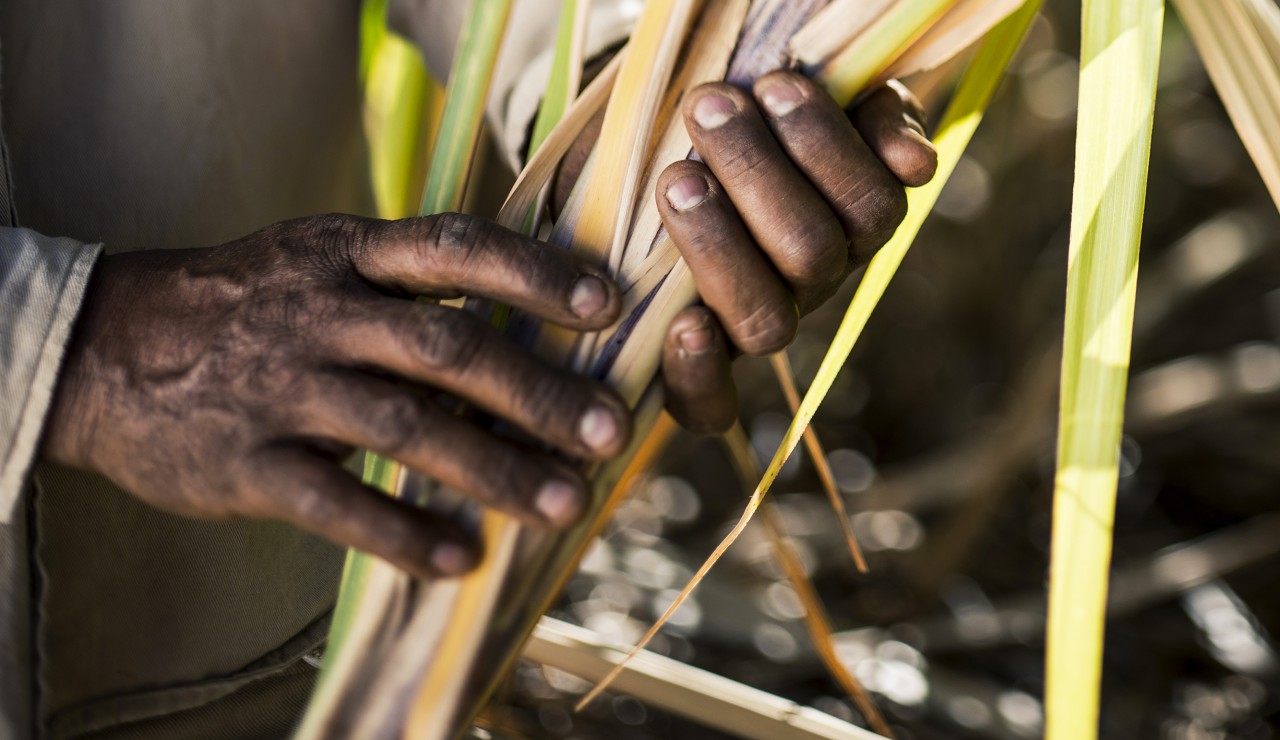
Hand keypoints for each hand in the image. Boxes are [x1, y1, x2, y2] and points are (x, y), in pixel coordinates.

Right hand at [41, 213, 631, 577]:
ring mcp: (282, 387)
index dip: (535, 273)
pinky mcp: (246, 460)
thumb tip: (523, 328)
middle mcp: (321, 313)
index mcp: (347, 254)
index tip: (607, 305)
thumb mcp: (317, 263)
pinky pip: (336, 503)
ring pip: (405, 429)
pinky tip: (460, 560)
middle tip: (609, 432)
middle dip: (537, 392)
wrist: (104, 349)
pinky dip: (402, 535)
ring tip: (563, 504)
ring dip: (494, 470)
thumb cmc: (244, 305)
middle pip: (448, 349)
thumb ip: (405, 288)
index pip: (455, 248)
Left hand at [657, 75, 936, 431]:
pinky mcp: (694, 366)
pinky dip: (699, 374)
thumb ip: (874, 115)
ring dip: (718, 245)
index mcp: (850, 222)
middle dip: (756, 172)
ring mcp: (756, 323)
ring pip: (763, 319)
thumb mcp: (813, 98)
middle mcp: (811, 282)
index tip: (775, 85)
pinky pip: (709, 407)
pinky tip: (682, 323)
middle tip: (709, 107)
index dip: (828, 151)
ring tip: (675, 176)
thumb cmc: (740, 117)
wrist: (658, 156)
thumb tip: (915, 166)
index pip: (871, 206)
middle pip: (811, 252)